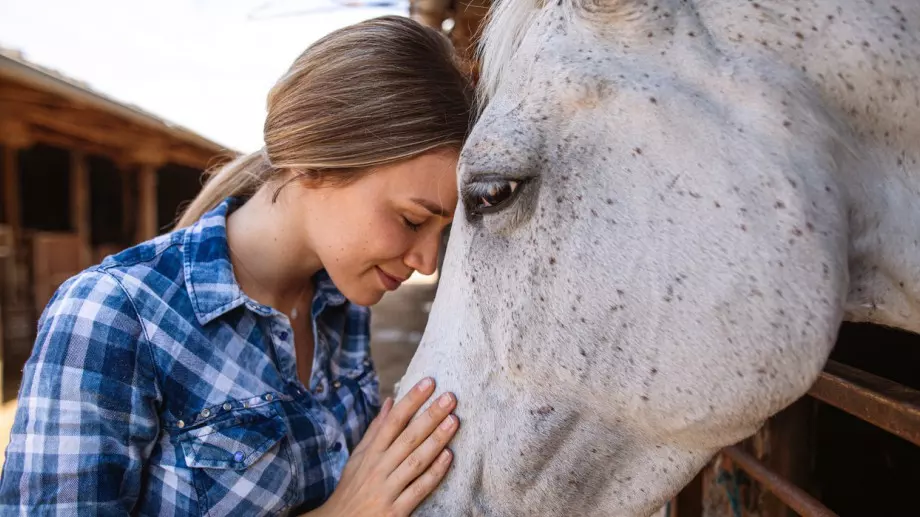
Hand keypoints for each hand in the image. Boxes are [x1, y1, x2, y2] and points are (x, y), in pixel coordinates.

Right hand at [309, 377, 458, 516]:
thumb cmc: (352, 488)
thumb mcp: (358, 457)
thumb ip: (376, 430)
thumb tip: (391, 401)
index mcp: (371, 453)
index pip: (393, 420)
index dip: (411, 400)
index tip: (429, 382)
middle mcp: (379, 468)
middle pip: (408, 437)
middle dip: (430, 416)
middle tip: (450, 397)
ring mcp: (387, 489)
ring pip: (415, 460)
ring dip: (436, 440)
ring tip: (454, 421)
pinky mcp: (396, 510)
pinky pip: (419, 489)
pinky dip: (434, 473)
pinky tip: (448, 457)